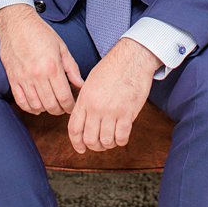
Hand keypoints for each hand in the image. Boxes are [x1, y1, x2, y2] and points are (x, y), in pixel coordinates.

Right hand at [0, 4, 83, 115]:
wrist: (17, 25)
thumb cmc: (41, 34)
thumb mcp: (62, 48)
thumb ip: (72, 69)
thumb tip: (81, 84)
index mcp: (52, 67)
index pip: (63, 96)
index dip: (70, 106)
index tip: (73, 107)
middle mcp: (37, 76)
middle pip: (50, 104)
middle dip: (59, 110)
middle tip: (64, 108)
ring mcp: (23, 79)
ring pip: (35, 105)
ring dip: (45, 110)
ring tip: (52, 107)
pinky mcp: (12, 79)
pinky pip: (20, 101)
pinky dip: (29, 108)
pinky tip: (36, 107)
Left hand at [67, 38, 157, 153]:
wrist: (132, 58)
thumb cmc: (112, 68)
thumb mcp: (91, 83)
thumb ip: (85, 101)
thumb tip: (82, 117)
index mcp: (84, 100)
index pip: (74, 129)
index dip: (77, 143)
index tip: (81, 148)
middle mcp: (95, 108)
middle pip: (90, 139)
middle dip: (94, 146)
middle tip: (100, 145)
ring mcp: (111, 111)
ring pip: (106, 141)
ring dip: (109, 145)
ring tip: (112, 141)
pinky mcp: (128, 113)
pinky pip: (121, 136)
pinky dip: (121, 141)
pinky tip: (122, 137)